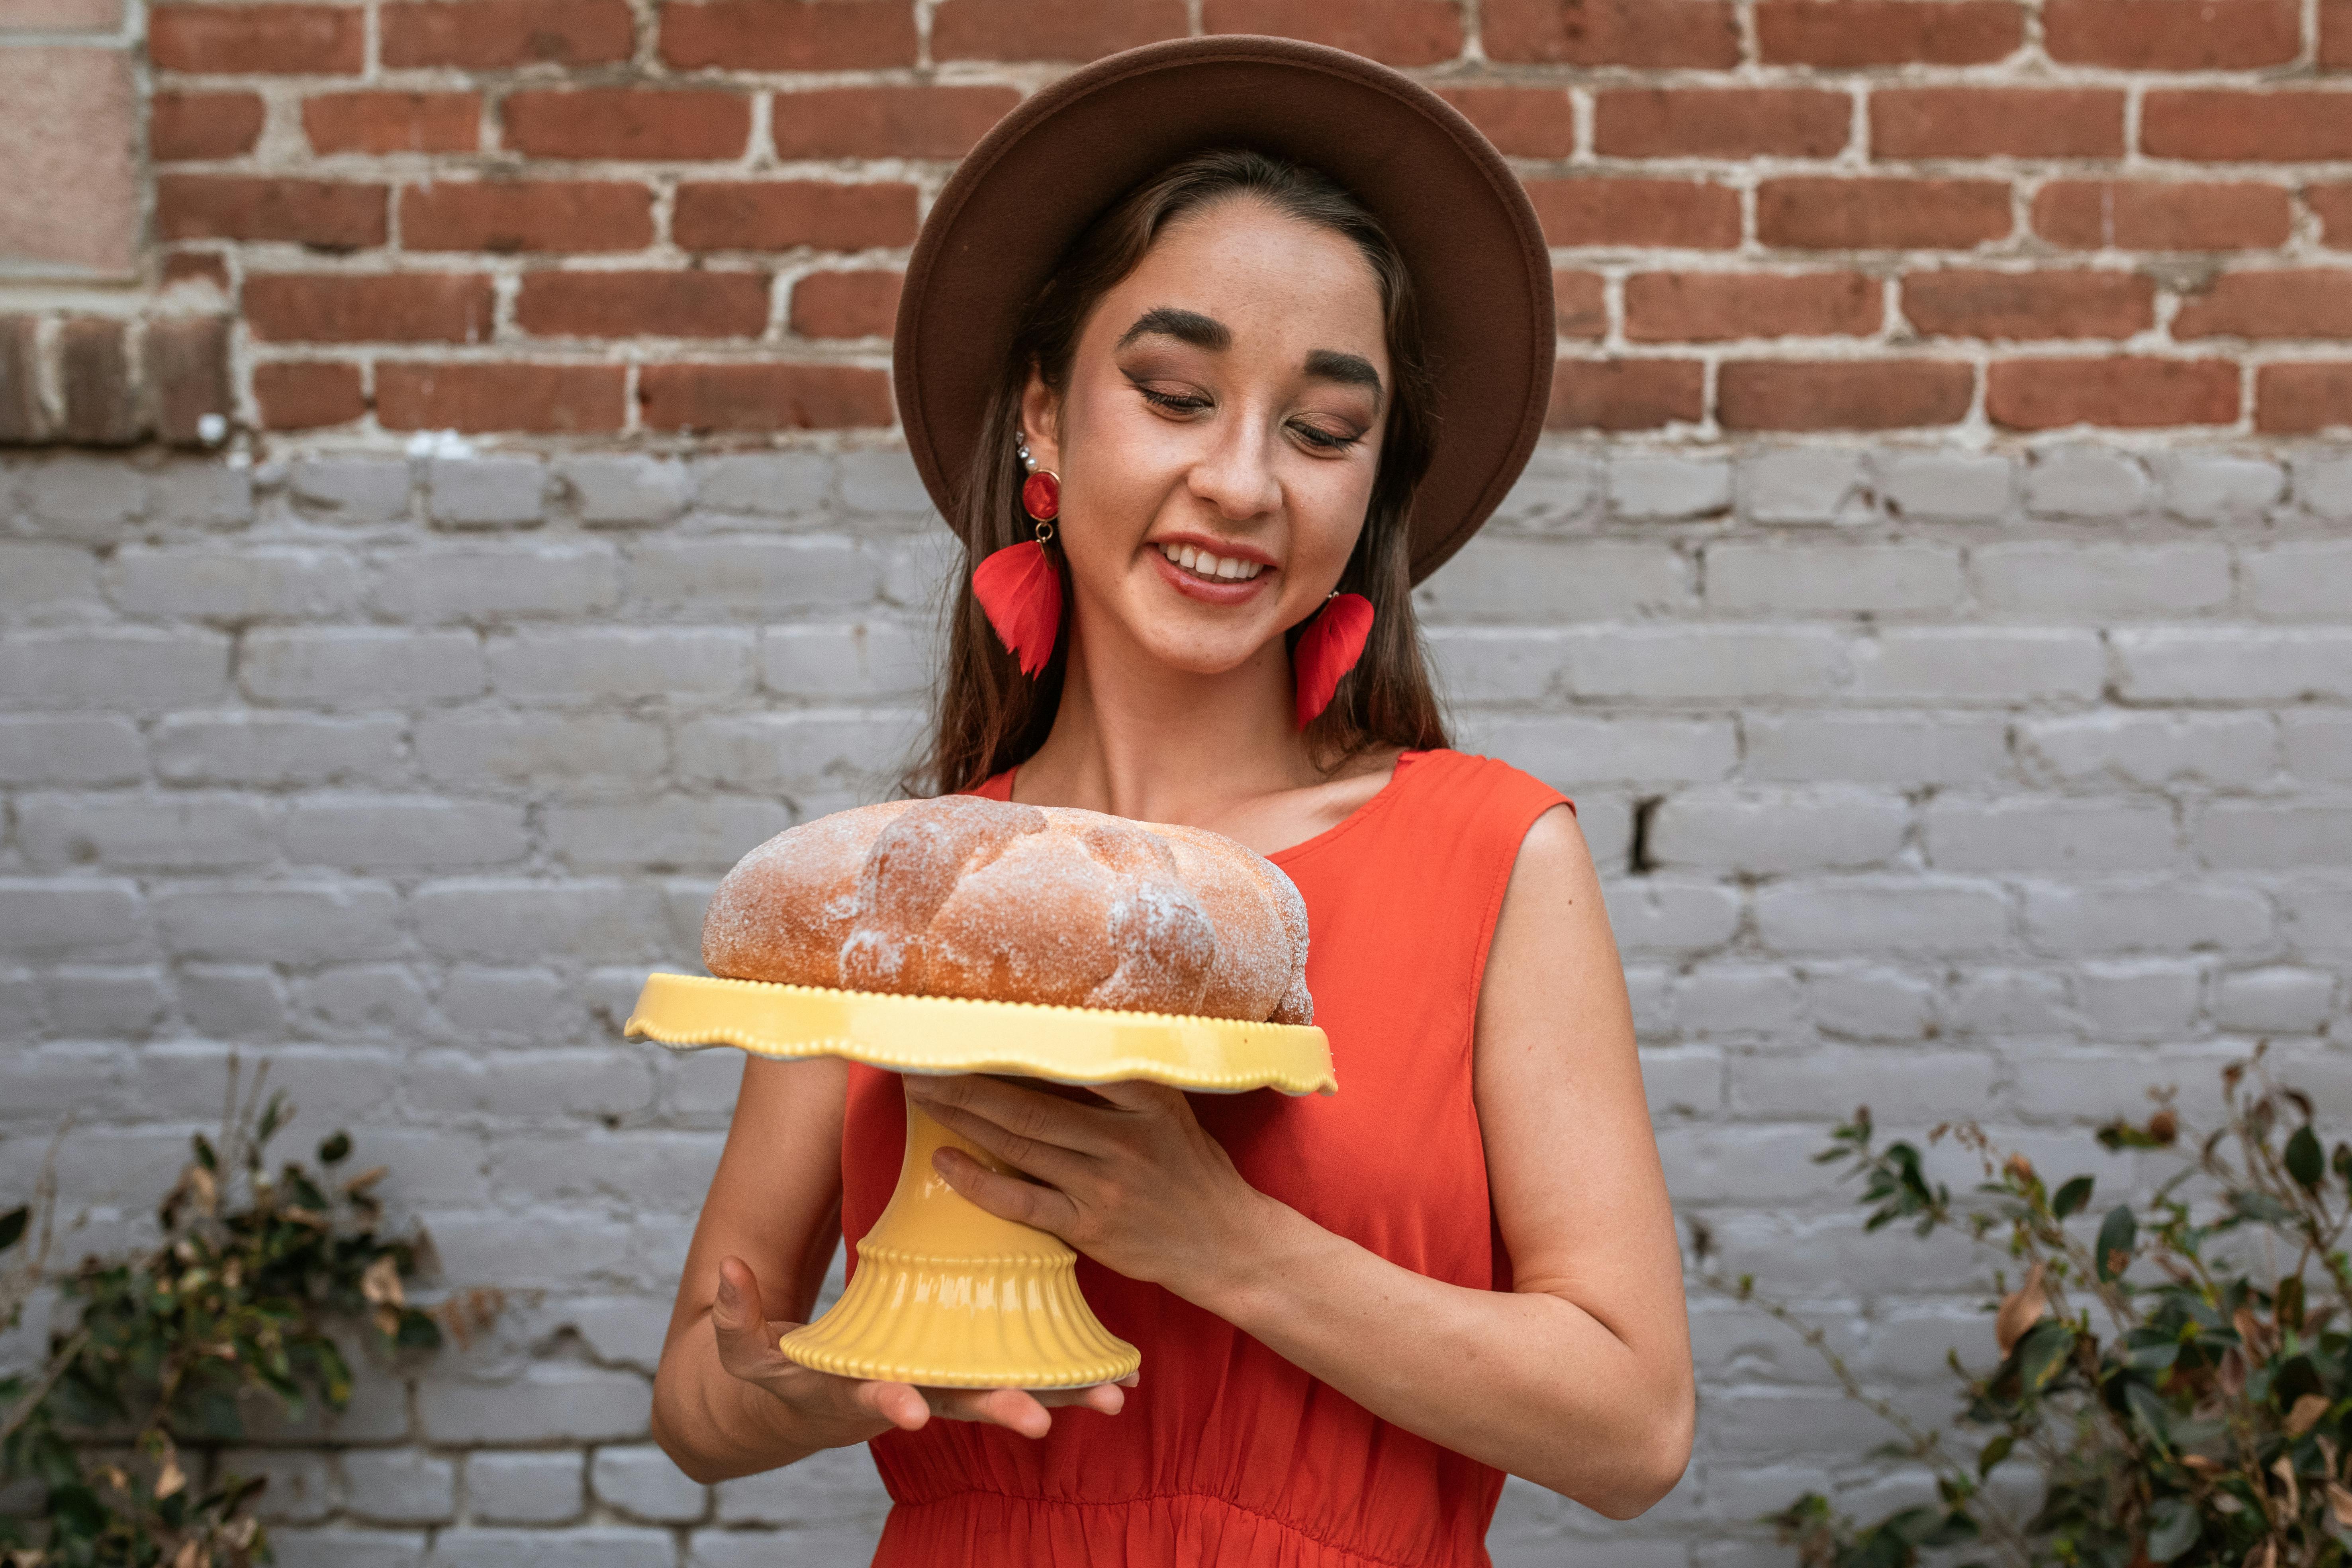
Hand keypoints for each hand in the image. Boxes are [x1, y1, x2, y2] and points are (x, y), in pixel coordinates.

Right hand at [709, 1256, 1129, 1442]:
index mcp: (854, 1387)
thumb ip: (732, 1317)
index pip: (872, 1395)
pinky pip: (1025, 1379)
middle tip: (1036, 1421)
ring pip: (1004, 1394)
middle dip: (995, 1409)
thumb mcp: (746, 1350)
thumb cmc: (787, 1370)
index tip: (903, 1410)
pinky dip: (1069, 1382)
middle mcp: (909, 1394)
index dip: (887, 1402)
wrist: (815, 1407)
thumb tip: (725, 1272)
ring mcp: (946, 1388)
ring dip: (1056, 1397)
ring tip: (1109, 1398)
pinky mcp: (974, 1375)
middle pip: (956, 1404)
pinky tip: (1119, 1382)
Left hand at [903, 1075, 1268, 1298]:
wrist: (1226, 1244)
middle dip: (968, 1083)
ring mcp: (1104, 1185)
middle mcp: (1124, 1139)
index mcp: (1147, 1099)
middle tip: (921, 1063)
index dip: (1014, 1045)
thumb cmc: (1193, 1172)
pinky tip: (945, 1162)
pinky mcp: (1090, 1227)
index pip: (1071, 1061)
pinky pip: (1022, 1201)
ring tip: (922, 1098)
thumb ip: (1123, 1084)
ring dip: (963, 1120)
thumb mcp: (1172, 1112)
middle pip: (1028, 1105)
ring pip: (1019, 1145)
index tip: (971, 1027)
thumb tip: (1058, 1048)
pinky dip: (979, 1182)